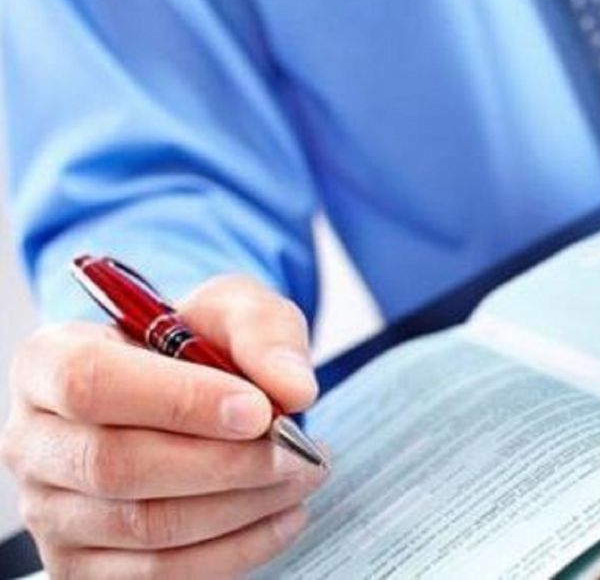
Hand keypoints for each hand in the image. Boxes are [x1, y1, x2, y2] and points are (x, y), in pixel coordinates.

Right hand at [1, 275, 325, 577]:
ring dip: (243, 506)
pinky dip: (238, 548)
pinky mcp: (84, 566)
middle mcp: (34, 441)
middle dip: (226, 462)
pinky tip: (283, 514)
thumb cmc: (198, 344)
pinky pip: (163, 573)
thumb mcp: (233, 309)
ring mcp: (51, 512)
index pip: (91, 383)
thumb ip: (264, 334)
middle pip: (118, 466)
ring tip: (302, 474)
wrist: (189, 391)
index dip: (179, 401)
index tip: (258, 410)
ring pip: (146, 527)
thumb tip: (292, 389)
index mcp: (49, 361)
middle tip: (296, 450)